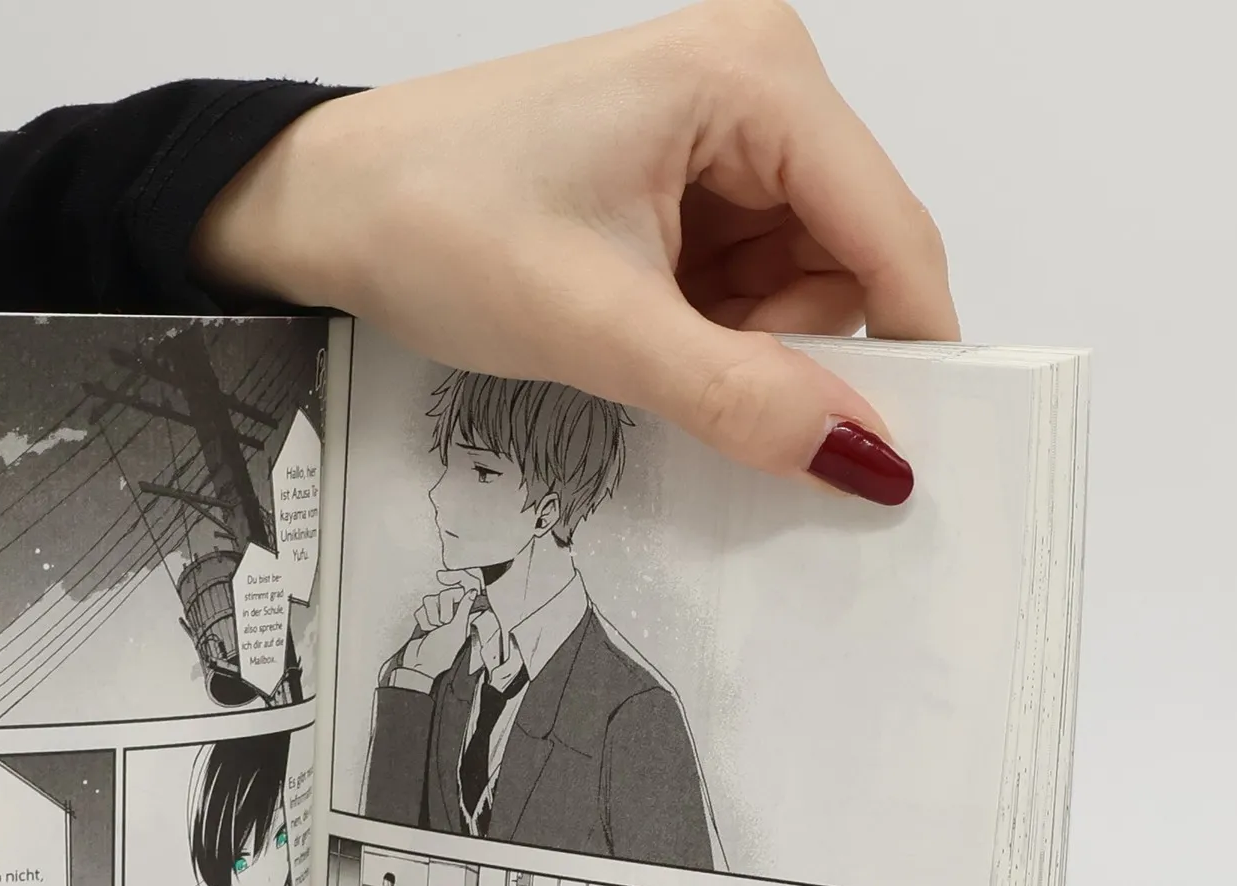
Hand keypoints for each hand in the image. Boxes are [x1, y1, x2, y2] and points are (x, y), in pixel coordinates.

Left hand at [194, 0, 954, 500]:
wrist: (329, 206)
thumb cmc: (433, 219)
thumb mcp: (597, 326)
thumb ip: (739, 395)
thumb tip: (861, 455)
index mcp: (753, 76)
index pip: (889, 230)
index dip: (907, 350)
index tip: (905, 457)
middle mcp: (755, 84)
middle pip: (852, 259)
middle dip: (788, 344)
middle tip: (684, 373)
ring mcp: (722, 130)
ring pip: (801, 280)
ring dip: (741, 342)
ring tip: (636, 339)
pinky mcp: (686, 175)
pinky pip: (748, 278)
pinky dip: (709, 328)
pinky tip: (637, 328)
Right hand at [392, 570, 481, 682]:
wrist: (421, 664)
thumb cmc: (442, 651)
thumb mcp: (458, 629)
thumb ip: (464, 608)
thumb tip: (473, 591)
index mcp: (464, 615)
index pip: (463, 591)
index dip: (458, 581)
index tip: (446, 577)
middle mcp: (451, 613)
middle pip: (444, 594)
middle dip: (442, 610)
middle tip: (444, 624)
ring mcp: (437, 616)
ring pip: (430, 600)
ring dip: (431, 617)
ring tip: (435, 630)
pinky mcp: (425, 619)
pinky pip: (421, 609)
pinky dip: (423, 621)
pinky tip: (427, 631)